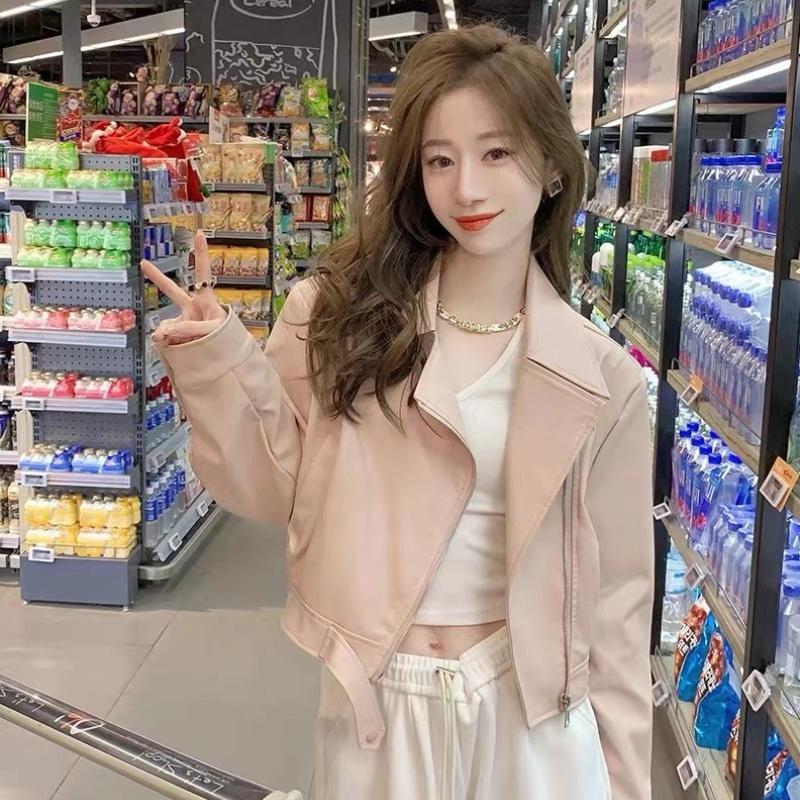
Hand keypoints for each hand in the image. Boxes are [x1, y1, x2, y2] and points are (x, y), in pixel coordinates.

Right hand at [142, 230, 226, 346]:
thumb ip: (189, 328)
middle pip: (172, 291)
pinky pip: (165, 339)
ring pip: (167, 325)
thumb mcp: (212, 330)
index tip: (199, 233)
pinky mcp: (176, 336)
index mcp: (205, 300)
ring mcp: (183, 322)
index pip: (204, 273)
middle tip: (143, 263)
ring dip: (170, 334)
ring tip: (184, 344)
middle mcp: (192, 308)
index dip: (201, 253)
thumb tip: (162, 331)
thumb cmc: (226, 339)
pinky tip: (175, 348)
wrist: (226, 357)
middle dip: (157, 278)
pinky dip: (167, 344)